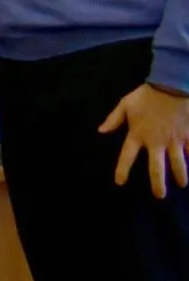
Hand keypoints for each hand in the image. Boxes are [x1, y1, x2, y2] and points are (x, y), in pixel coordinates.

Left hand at [99, 82, 188, 198]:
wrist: (171, 85)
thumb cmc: (147, 94)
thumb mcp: (125, 104)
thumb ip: (114, 119)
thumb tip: (100, 131)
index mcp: (137, 134)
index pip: (127, 156)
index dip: (122, 169)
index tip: (120, 182)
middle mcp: (156, 142)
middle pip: (156, 167)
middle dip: (158, 183)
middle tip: (160, 196)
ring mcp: (174, 140)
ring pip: (178, 163)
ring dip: (181, 175)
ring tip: (182, 184)